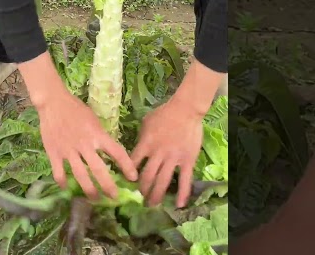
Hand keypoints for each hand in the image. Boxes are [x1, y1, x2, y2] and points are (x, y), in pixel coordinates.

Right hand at [18, 52, 137, 199]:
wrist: (53, 102)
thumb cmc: (76, 109)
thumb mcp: (94, 119)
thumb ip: (100, 136)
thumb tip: (109, 152)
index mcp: (97, 134)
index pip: (117, 152)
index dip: (127, 166)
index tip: (133, 178)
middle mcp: (85, 144)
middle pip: (99, 170)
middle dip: (108, 186)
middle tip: (114, 197)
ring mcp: (68, 150)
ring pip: (81, 175)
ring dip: (89, 190)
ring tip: (95, 199)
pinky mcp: (54, 153)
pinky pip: (59, 172)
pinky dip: (63, 182)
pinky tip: (67, 188)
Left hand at [131, 59, 223, 207]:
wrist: (185, 110)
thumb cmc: (164, 113)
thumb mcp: (145, 122)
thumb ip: (141, 138)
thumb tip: (136, 148)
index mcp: (146, 144)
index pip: (133, 163)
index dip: (128, 175)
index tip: (126, 184)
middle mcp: (157, 154)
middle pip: (147, 177)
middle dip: (142, 190)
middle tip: (140, 199)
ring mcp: (173, 159)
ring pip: (163, 182)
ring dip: (156, 195)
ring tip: (152, 205)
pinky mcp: (187, 161)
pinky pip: (184, 180)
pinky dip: (181, 194)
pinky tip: (178, 205)